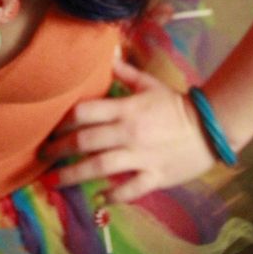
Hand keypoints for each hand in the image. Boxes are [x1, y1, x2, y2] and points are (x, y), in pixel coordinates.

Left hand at [40, 58, 216, 201]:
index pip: (85, 112)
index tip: (50, 127)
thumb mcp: (149, 83)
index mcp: (126, 108)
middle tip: (43, 155)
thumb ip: (125, 72)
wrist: (209, 128)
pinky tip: (97, 200)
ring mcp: (141, 157)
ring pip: (100, 167)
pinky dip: (112, 197)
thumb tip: (107, 54)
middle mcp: (128, 133)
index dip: (63, 121)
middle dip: (60, 149)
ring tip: (53, 181)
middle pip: (86, 141)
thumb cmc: (175, 104)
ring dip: (74, 175)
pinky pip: (130, 190)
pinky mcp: (155, 177)